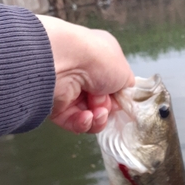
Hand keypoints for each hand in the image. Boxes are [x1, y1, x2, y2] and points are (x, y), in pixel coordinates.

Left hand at [36, 15, 133, 132]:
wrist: (67, 63)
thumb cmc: (98, 60)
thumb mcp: (124, 71)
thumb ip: (127, 86)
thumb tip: (121, 95)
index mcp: (99, 61)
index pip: (112, 87)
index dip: (118, 97)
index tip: (121, 99)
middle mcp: (83, 75)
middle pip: (102, 104)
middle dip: (108, 108)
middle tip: (105, 103)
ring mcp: (69, 92)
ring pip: (91, 117)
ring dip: (99, 118)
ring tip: (98, 112)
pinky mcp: (57, 108)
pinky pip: (75, 123)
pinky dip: (84, 123)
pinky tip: (86, 116)